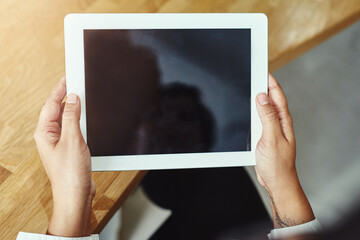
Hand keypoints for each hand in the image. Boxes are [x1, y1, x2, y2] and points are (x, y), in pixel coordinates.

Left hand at [34, 77, 95, 236]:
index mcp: (45, 132)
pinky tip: (87, 119)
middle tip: (78, 84)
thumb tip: (73, 99)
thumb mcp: (73, 139)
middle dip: (67, 97)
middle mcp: (50, 136)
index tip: (68, 77)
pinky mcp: (69, 148)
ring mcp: (60, 143)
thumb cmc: (70, 173)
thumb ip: (72, 117)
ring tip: (83, 99)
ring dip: (75, 110)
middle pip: (57, 110)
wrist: (76, 193)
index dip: (60, 89)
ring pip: (66, 119)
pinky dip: (80, 121)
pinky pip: (73, 129)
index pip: (51, 104)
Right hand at [255, 73, 313, 227]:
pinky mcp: (264, 136)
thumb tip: (262, 97)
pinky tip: (246, 110)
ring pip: (263, 109)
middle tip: (254, 74)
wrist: (276, 182)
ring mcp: (271, 129)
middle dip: (263, 86)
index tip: (262, 70)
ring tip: (249, 87)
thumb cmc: (277, 164)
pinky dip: (252, 112)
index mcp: (283, 121)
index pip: (277, 96)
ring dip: (257, 98)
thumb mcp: (271, 138)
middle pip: (270, 99)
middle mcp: (278, 123)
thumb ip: (267, 117)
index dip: (270, 82)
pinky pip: (258, 119)